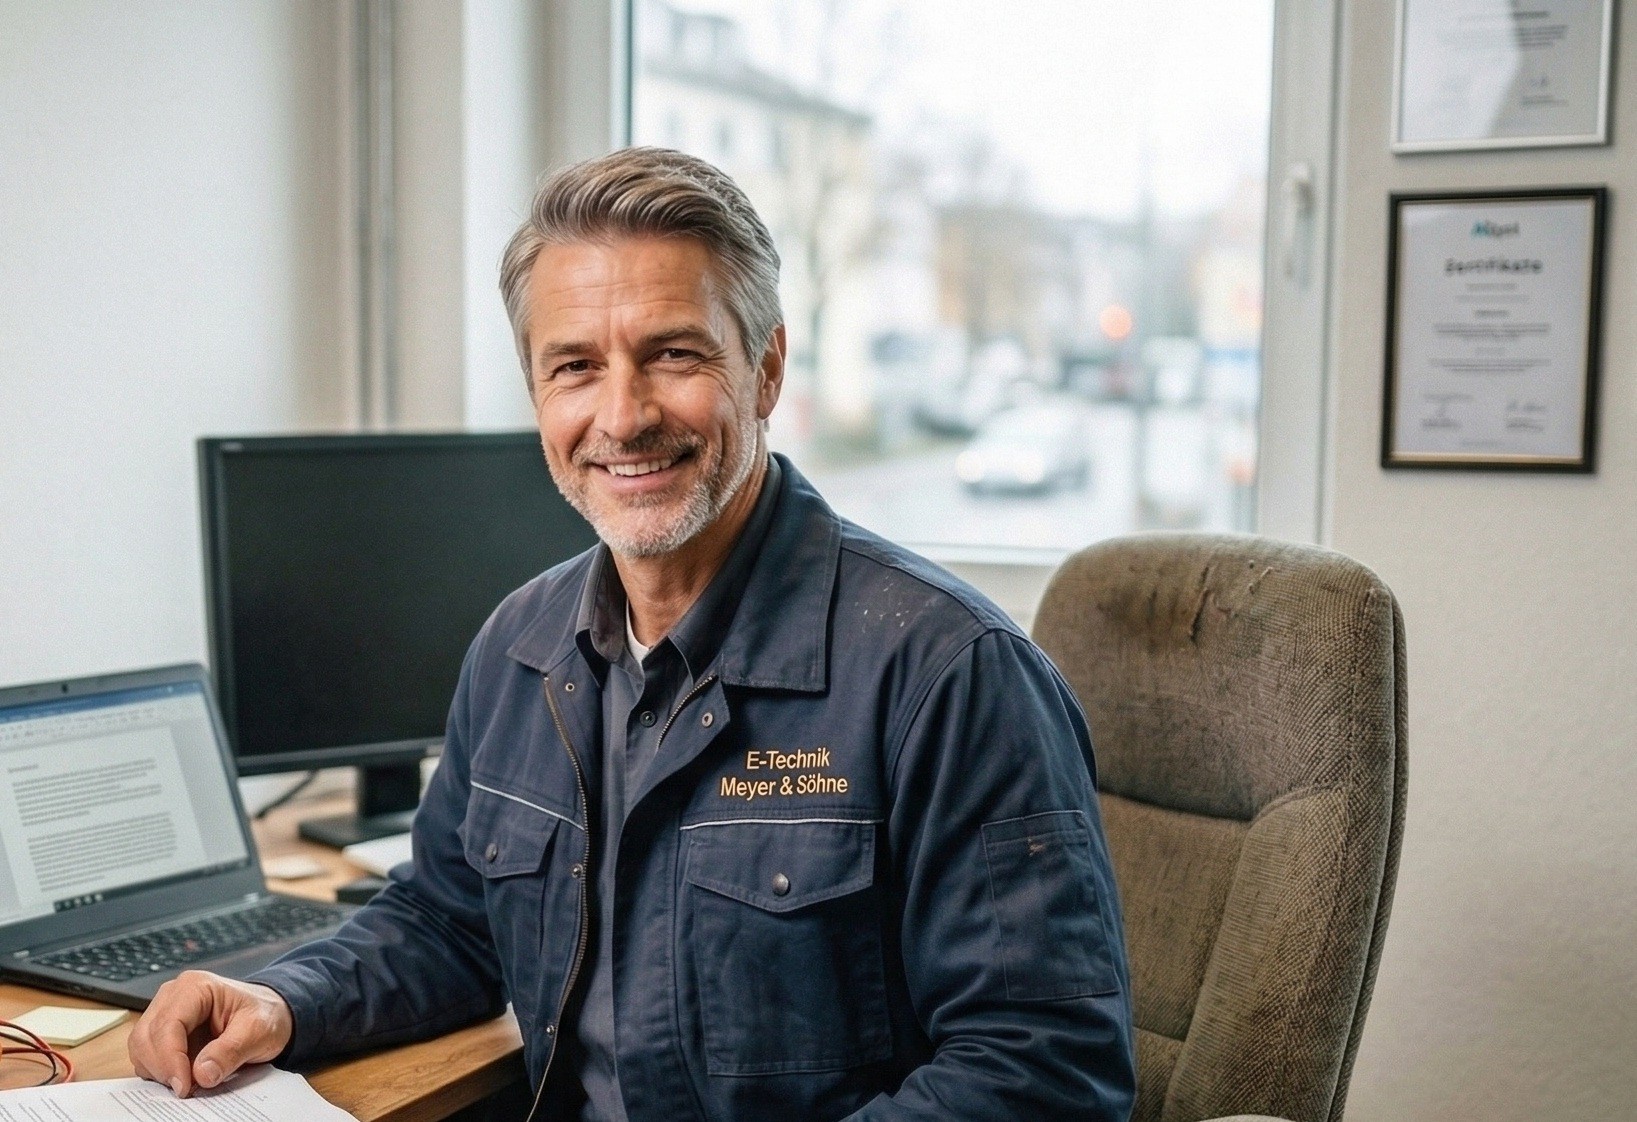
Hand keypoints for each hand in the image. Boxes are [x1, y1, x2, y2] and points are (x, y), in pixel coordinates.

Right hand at [128, 971, 293, 1096]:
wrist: (269, 1014)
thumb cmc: (264, 1015)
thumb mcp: (257, 1031)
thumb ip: (230, 1051)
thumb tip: (201, 1074)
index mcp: (195, 988)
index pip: (167, 1024)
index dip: (170, 1059)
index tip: (183, 1086)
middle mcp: (172, 996)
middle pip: (145, 1037)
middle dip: (162, 1068)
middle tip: (185, 1090)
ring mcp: (163, 1013)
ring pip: (140, 1048)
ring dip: (159, 1071)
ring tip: (188, 1082)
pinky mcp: (162, 1032)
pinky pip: (147, 1056)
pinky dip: (159, 1071)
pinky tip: (183, 1076)